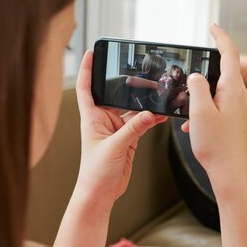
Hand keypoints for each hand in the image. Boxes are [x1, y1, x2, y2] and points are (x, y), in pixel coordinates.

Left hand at [74, 51, 166, 207]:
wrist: (101, 193)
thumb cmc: (95, 172)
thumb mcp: (115, 147)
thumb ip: (133, 129)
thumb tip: (148, 114)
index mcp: (91, 118)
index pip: (86, 88)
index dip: (88, 69)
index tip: (93, 53)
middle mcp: (103, 120)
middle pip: (114, 95)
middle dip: (126, 85)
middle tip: (140, 74)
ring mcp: (116, 129)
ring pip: (131, 109)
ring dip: (143, 105)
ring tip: (156, 97)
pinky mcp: (128, 138)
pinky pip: (141, 123)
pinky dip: (150, 119)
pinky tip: (160, 115)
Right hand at [181, 24, 246, 180]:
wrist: (231, 174)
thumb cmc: (217, 146)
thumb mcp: (199, 112)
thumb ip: (197, 88)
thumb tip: (196, 76)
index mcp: (233, 90)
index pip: (229, 54)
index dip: (220, 37)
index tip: (213, 26)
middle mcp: (240, 96)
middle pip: (223, 71)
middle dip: (205, 69)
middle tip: (191, 69)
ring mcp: (238, 109)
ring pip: (217, 91)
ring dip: (200, 95)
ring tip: (188, 108)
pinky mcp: (234, 120)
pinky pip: (216, 106)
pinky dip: (202, 110)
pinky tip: (191, 125)